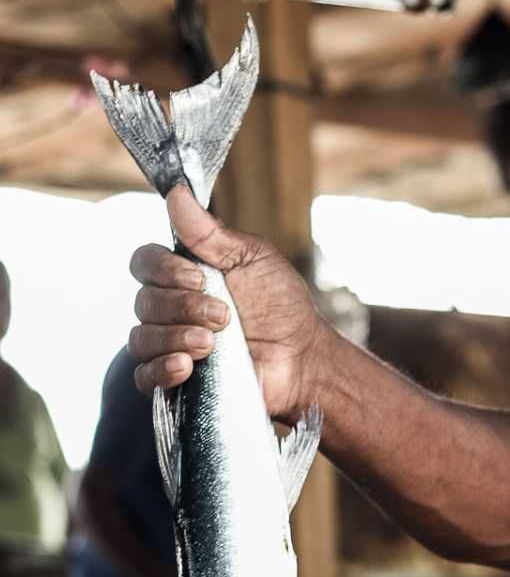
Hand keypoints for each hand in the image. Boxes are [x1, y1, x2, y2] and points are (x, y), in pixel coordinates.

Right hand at [129, 188, 329, 417]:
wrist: (301, 359)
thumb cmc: (281, 307)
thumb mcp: (253, 260)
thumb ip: (211, 233)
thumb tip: (176, 193)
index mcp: (184, 275)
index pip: (144, 262)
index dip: (164, 269)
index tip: (199, 278)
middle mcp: (171, 308)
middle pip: (143, 301)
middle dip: (182, 307)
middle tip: (223, 316)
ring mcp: (171, 346)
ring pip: (141, 338)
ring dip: (175, 337)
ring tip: (211, 344)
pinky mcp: (177, 382)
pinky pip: (144, 377)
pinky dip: (161, 370)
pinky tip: (187, 367)